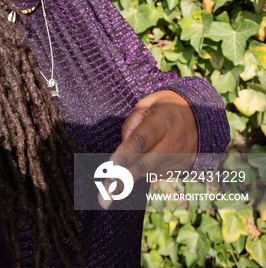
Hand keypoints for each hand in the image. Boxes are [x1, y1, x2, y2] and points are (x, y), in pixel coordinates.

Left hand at [98, 90, 197, 208]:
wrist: (201, 117)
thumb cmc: (166, 108)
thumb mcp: (148, 104)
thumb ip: (132, 124)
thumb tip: (122, 149)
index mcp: (163, 121)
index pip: (140, 141)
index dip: (123, 156)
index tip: (109, 170)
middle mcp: (173, 143)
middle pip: (143, 165)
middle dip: (122, 182)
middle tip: (104, 200)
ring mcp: (180, 159)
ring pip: (147, 171)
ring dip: (132, 170)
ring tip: (137, 152)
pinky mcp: (182, 170)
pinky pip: (156, 173)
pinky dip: (147, 168)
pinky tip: (154, 153)